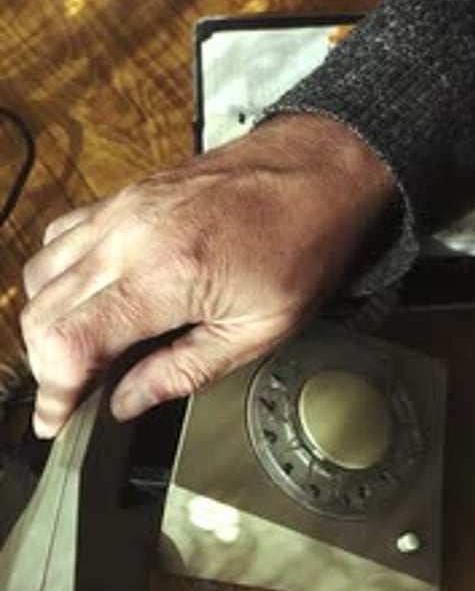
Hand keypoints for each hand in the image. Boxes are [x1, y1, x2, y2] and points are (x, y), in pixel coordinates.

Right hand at [22, 115, 393, 437]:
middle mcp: (131, 236)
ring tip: (79, 356)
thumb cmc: (302, 246)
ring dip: (48, 324)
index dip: (53, 391)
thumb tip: (127, 402)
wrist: (317, 171)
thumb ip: (181, 373)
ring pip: (41, 274)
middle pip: (42, 312)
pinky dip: (58, 279)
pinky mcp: (124, 196)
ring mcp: (122, 209)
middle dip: (48, 367)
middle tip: (73, 397)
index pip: (70, 341)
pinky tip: (88, 302)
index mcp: (168, 275)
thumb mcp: (256, 333)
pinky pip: (61, 239)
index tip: (57, 420)